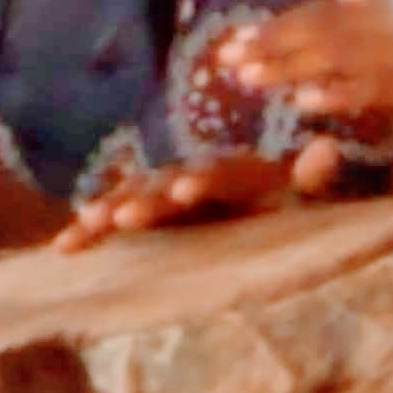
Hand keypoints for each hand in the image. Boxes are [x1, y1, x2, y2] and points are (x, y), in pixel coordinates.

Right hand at [55, 141, 350, 251]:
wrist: (267, 189)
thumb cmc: (288, 199)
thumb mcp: (306, 193)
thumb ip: (311, 177)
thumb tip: (326, 148)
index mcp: (234, 174)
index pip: (216, 176)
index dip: (199, 182)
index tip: (182, 190)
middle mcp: (194, 178)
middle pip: (164, 187)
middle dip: (145, 200)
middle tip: (126, 217)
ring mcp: (165, 193)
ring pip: (132, 198)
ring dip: (111, 211)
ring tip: (90, 225)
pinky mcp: (147, 211)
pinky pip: (116, 215)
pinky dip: (92, 228)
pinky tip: (66, 245)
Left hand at [215, 0, 392, 128]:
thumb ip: (379, 11)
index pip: (328, 14)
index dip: (281, 26)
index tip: (237, 40)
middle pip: (326, 28)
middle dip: (273, 43)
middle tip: (226, 59)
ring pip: (344, 55)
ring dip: (292, 66)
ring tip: (248, 79)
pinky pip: (379, 87)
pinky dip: (341, 94)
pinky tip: (307, 104)